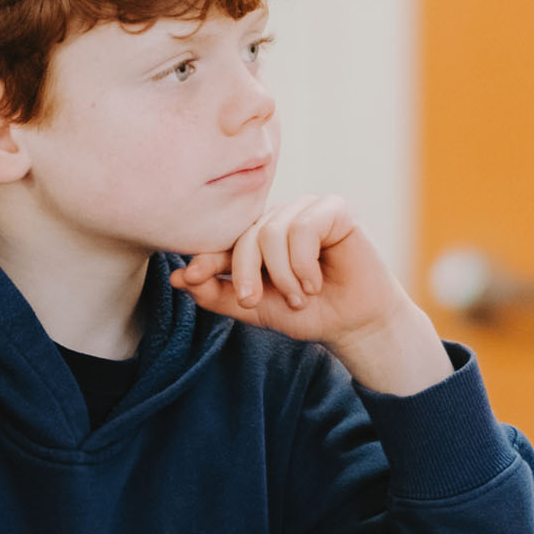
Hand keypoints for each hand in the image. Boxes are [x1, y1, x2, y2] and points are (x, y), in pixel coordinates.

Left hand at [171, 194, 450, 393]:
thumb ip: (218, 294)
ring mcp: (306, 210)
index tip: (189, 276)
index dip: (206, 258)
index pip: (225, 242)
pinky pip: (304, 227)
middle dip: (247, 274)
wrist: (354, 324)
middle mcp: (279, 219)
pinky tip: (316, 282)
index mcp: (257, 238)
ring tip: (300, 296)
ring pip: (272, 232)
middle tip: (256, 302)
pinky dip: (304, 263)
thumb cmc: (309, 314)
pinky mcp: (334, 209)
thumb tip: (179, 279)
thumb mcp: (256, 309)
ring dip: (284, 275)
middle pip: (247, 236)